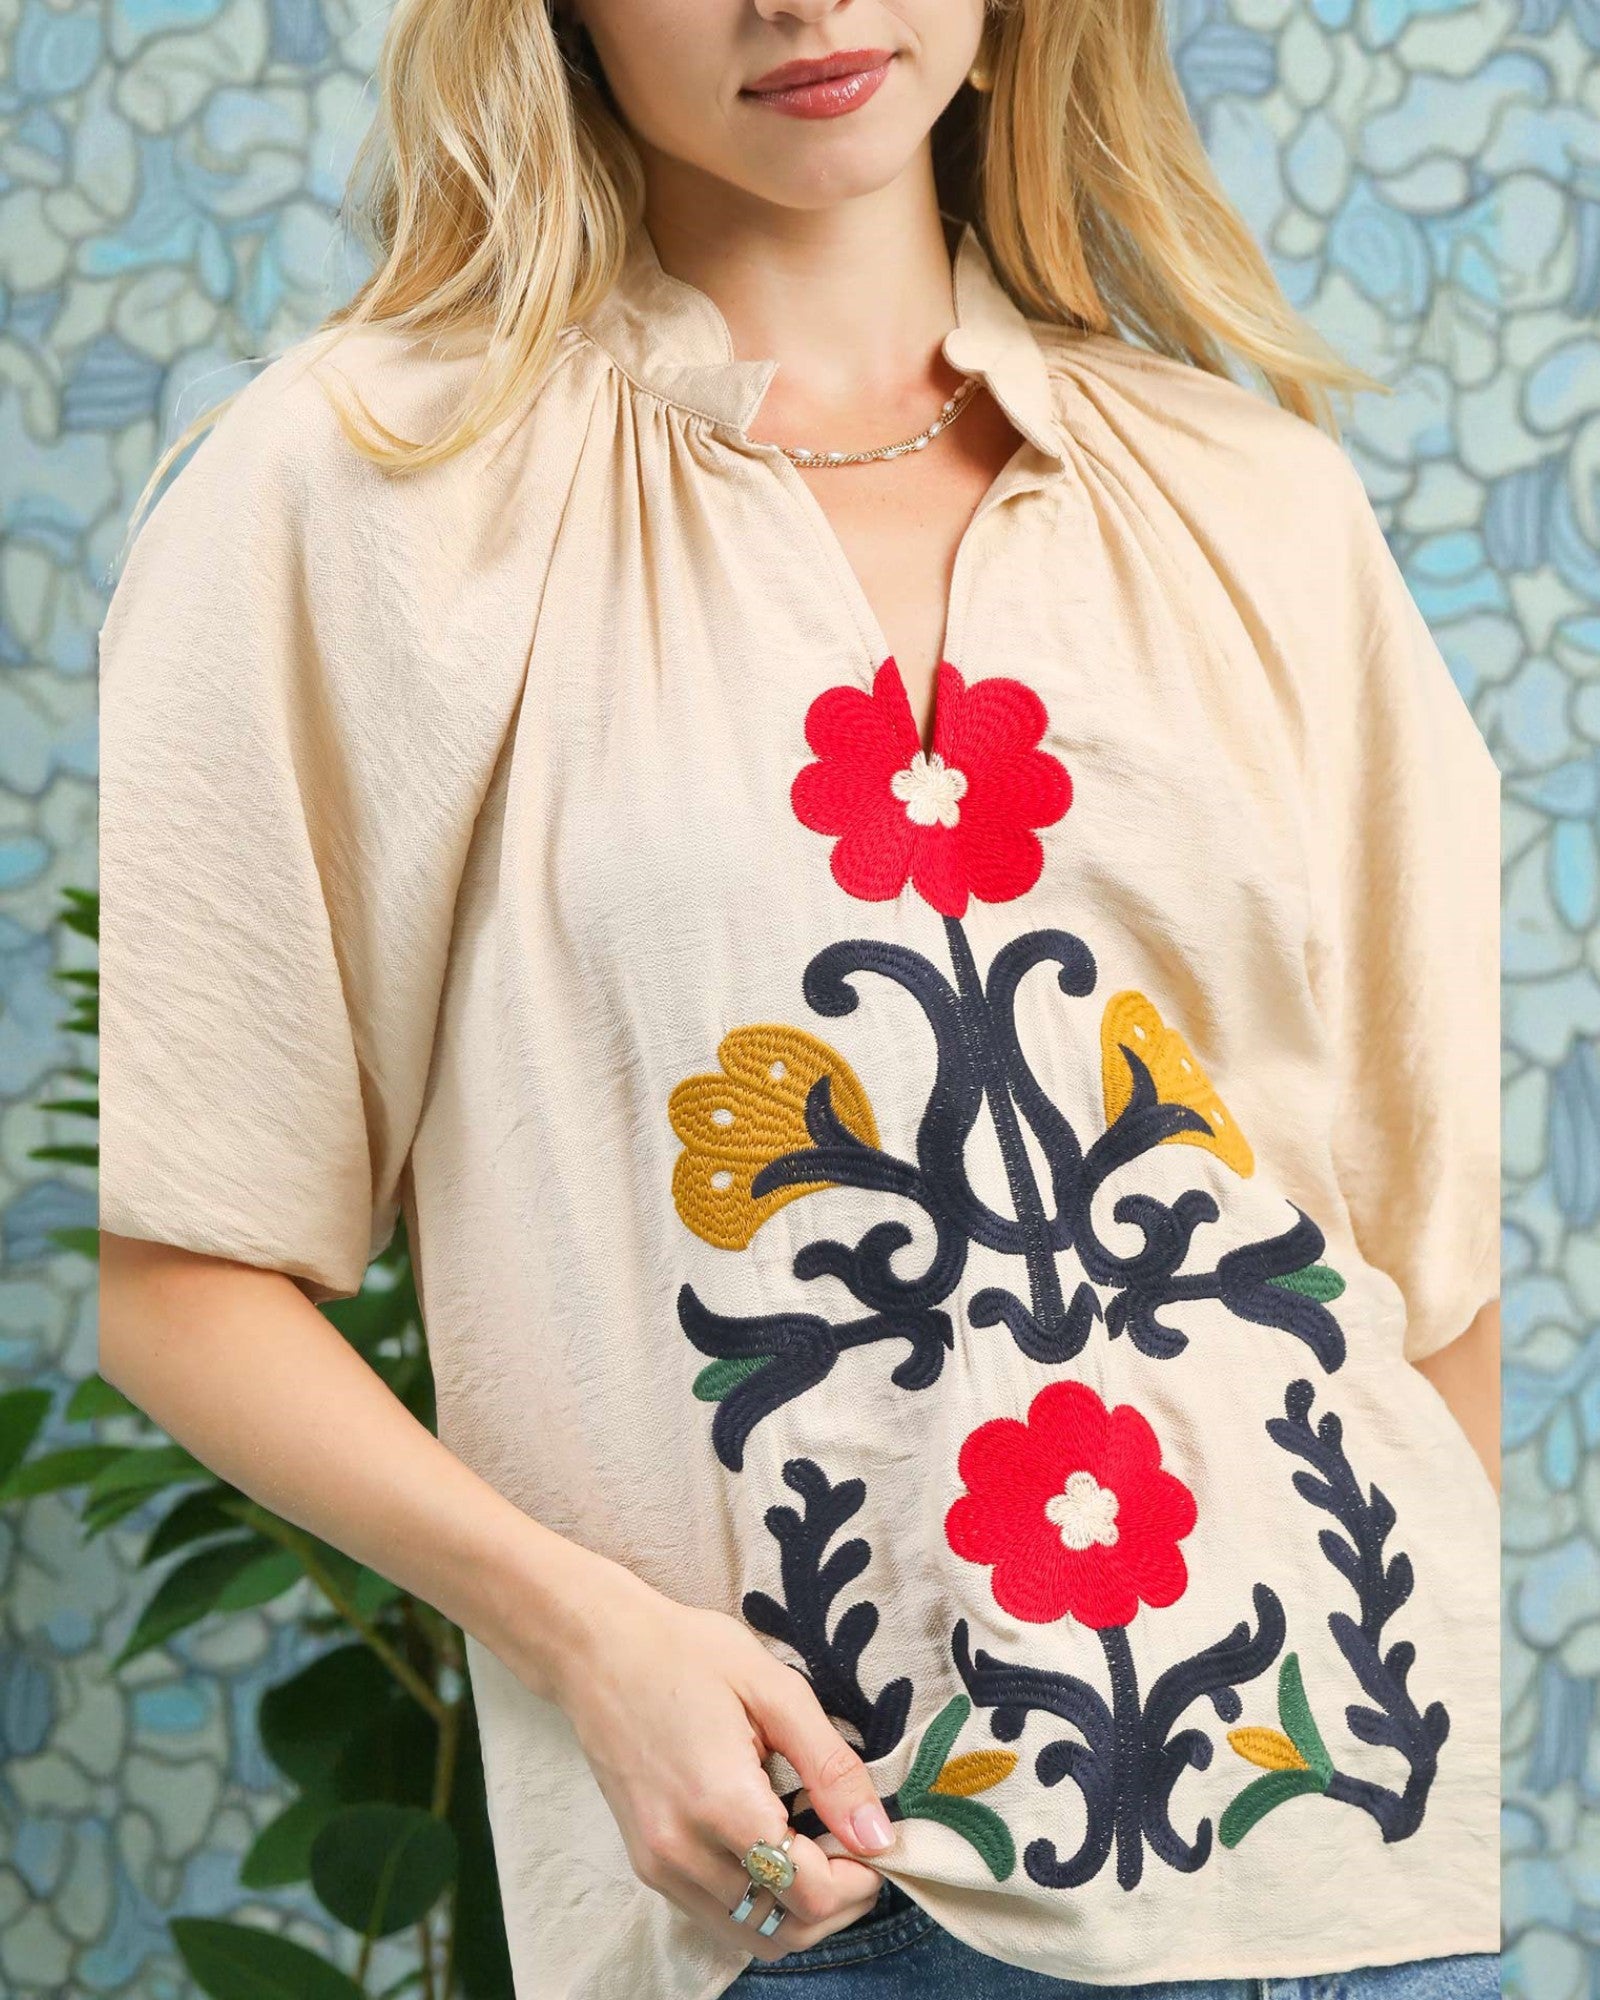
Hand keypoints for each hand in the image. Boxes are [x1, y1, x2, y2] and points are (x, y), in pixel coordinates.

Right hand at [545, 1563, 893, 1961]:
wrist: (599, 1652)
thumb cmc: (688, 1654)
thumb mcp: (775, 1689)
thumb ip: (830, 1767)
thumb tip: (878, 1834)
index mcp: (721, 1803)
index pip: (809, 1894)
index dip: (860, 1880)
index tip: (877, 1843)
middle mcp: (684, 1852)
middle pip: (786, 1930)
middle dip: (839, 1904)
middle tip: (857, 1852)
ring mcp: (660, 1866)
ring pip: (753, 1935)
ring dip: (801, 1910)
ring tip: (820, 1850)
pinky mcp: (648, 1866)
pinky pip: (719, 1916)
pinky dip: (761, 1902)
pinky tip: (775, 1849)